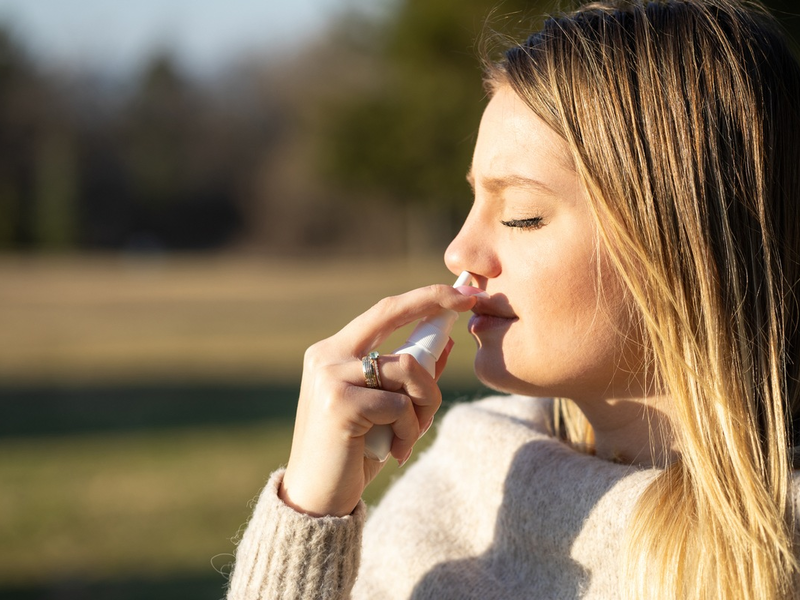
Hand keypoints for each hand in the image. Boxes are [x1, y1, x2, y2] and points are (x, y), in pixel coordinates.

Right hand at [279, 284, 477, 516]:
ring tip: (411, 435)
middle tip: (470, 300)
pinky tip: (394, 451)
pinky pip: (399, 404)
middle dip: (433, 301)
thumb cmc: (353, 451)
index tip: (459, 290)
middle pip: (390, 313)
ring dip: (424, 403)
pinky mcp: (339, 403)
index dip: (422, 298)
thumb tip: (446, 338)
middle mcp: (326, 355)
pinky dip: (408, 429)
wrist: (316, 500)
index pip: (383, 311)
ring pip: (407, 367)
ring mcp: (330, 377)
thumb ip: (409, 374)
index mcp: (333, 351)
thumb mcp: (385, 408)